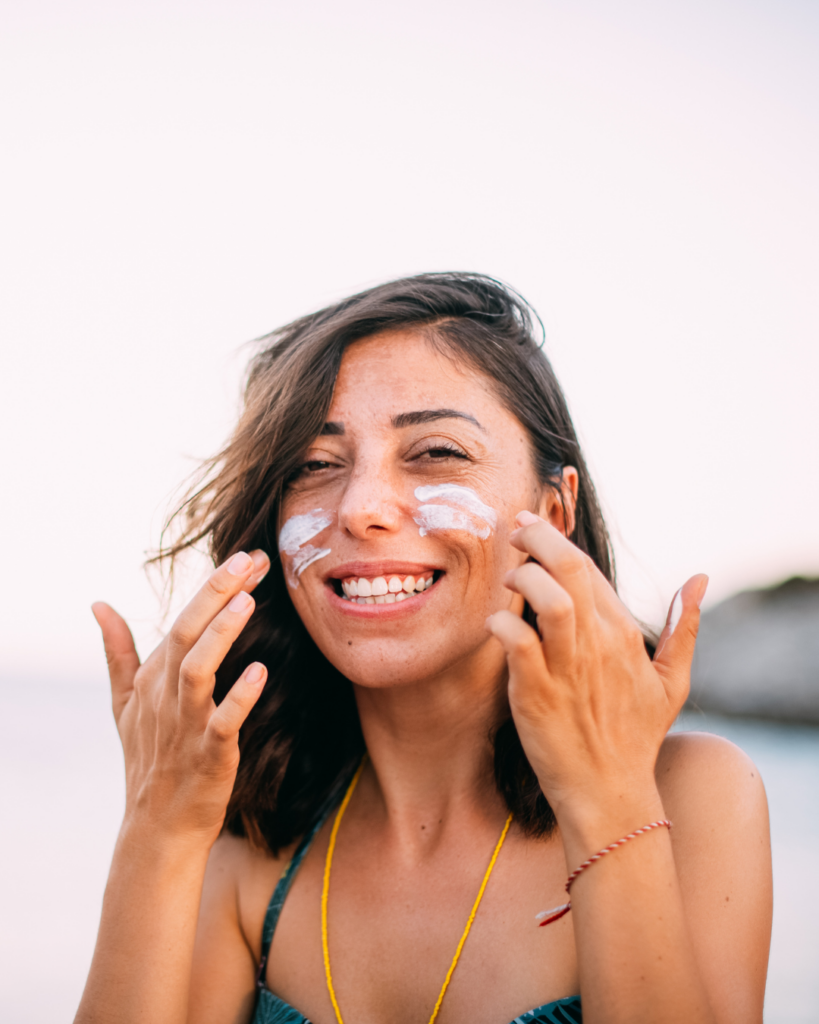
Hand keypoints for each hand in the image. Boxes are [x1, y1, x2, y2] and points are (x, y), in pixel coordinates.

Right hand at [92, 549, 270, 846]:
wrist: (157, 827)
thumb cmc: (148, 758)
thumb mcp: (125, 702)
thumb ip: (117, 651)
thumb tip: (98, 604)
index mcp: (152, 677)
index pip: (183, 619)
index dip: (214, 586)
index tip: (249, 557)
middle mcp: (165, 695)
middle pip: (186, 633)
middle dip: (215, 593)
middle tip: (248, 560)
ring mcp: (184, 724)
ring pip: (196, 670)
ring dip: (220, 635)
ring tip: (246, 602)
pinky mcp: (207, 754)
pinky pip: (221, 722)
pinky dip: (239, 697)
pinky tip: (259, 672)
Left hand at [486, 511, 707, 825]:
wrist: (610, 793)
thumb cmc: (635, 737)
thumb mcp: (672, 682)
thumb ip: (683, 628)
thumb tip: (701, 579)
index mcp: (624, 635)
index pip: (589, 569)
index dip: (558, 542)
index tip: (533, 528)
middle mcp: (598, 645)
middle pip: (569, 569)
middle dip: (538, 538)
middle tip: (515, 529)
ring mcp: (568, 668)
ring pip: (550, 599)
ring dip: (524, 576)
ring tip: (509, 576)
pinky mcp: (537, 693)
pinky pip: (519, 643)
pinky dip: (503, 624)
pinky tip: (496, 622)